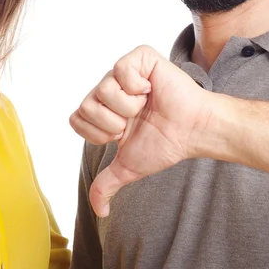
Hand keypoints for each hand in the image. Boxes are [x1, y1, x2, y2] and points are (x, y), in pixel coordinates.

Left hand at [70, 45, 213, 216]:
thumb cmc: (165, 143)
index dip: (99, 133)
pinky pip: (121, 70)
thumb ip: (107, 185)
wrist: (192, 131)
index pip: (77, 119)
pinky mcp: (141, 57)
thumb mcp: (129, 167)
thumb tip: (99, 212)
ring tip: (146, 105)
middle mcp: (109, 87)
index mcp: (103, 109)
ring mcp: (124, 71)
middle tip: (136, 120)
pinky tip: (151, 89)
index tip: (123, 135)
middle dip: (114, 122)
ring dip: (129, 106)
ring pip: (102, 89)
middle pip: (86, 105)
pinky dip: (137, 86)